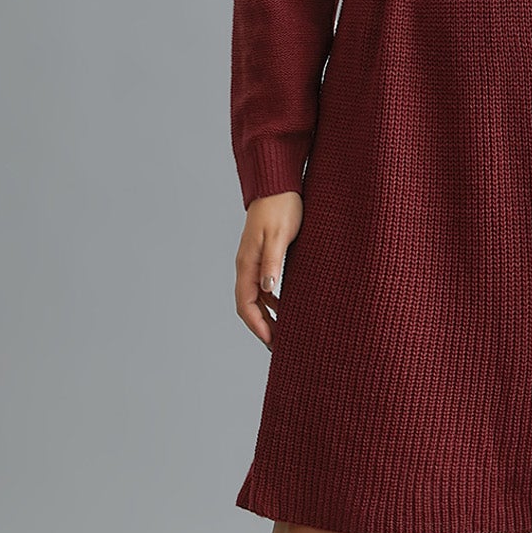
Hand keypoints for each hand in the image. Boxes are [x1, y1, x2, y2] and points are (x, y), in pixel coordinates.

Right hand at [235, 191, 302, 348]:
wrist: (278, 185)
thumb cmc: (282, 208)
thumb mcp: (279, 236)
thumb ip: (272, 262)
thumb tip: (267, 289)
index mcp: (247, 263)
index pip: (245, 304)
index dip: (257, 326)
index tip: (272, 342)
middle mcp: (246, 265)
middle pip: (248, 305)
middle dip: (261, 327)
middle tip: (279, 346)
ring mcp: (252, 261)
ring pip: (255, 297)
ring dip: (267, 316)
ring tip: (284, 332)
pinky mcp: (262, 256)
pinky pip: (263, 286)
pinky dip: (272, 301)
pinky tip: (285, 308)